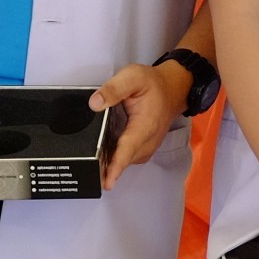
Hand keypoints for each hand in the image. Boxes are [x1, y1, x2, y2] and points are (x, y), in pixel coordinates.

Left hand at [91, 60, 185, 191]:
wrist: (172, 90)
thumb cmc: (154, 84)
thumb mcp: (133, 77)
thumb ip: (113, 88)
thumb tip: (94, 103)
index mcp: (145, 126)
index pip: (128, 150)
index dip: (116, 167)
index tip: (106, 182)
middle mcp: (148, 142)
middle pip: (123, 161)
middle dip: (105, 167)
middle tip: (85, 167)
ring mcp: (146, 148)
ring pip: (124, 162)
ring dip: (109, 164)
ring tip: (91, 161)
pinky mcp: (143, 150)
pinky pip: (126, 159)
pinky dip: (114, 159)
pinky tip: (102, 153)